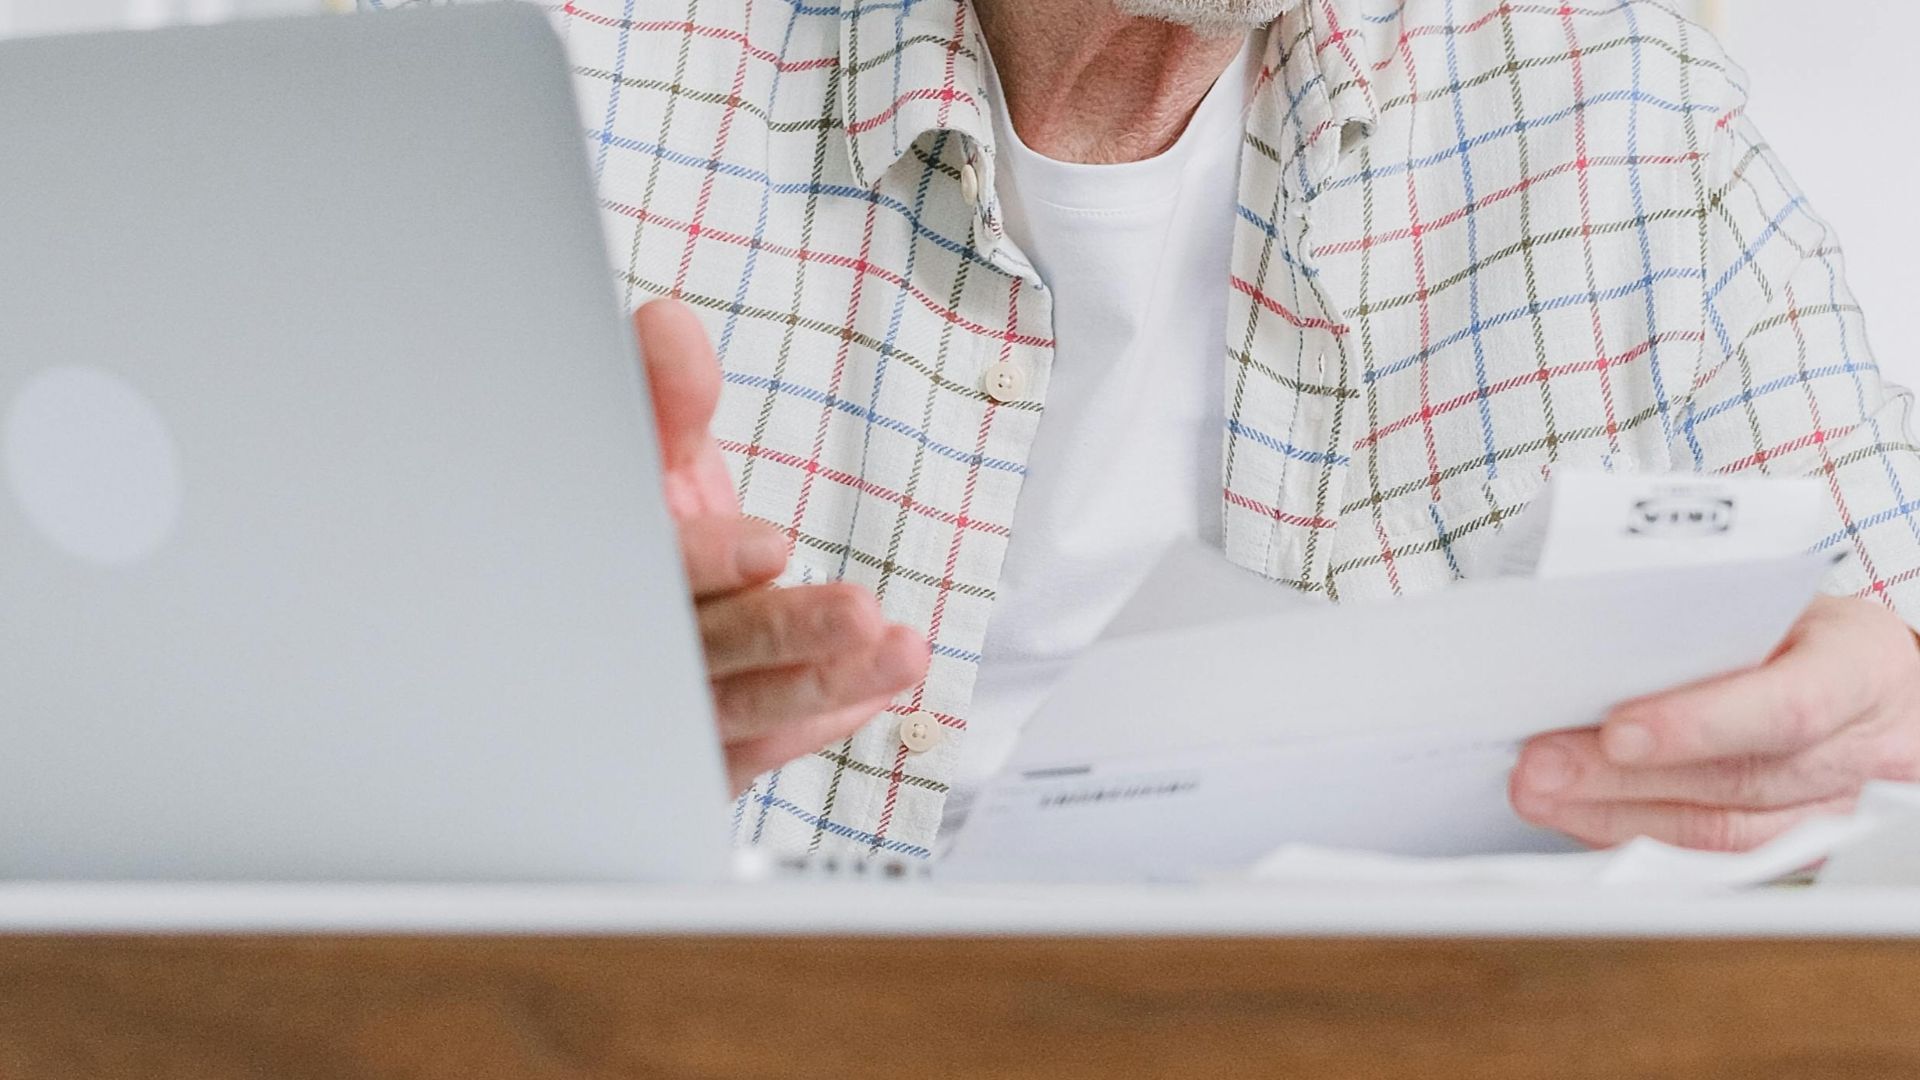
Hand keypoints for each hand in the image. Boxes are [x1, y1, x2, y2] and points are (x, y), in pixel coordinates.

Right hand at [634, 300, 929, 794]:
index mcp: (609, 566)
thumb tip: (669, 325)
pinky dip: (816, 722)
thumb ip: (665, 392)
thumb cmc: (643, 523)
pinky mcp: (696, 758)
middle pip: (703, 650)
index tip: (771, 546)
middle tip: (860, 615)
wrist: (627, 611)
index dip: (704, 561)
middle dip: (783, 635)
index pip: (650, 573)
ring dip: (822, 681)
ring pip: (738, 708)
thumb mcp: (652, 452)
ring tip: (902, 650)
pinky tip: (877, 691)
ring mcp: (661, 713)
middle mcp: (629, 647)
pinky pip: (756, 752)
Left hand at [1511, 595, 1919, 850]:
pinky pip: (1712, 854)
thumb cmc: (1817, 634)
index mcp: (1862, 669)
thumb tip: (1596, 640)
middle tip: (1540, 764)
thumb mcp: (1781, 604)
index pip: (1788, 706)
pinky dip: (1636, 834)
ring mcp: (1838, 809)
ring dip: (1613, 813)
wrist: (1882, 686)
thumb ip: (1708, 622)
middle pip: (1738, 778)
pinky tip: (1580, 816)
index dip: (1699, 724)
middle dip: (1622, 777)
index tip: (1617, 730)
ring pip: (1720, 830)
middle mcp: (1861, 750)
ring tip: (1540, 792)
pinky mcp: (1802, 845)